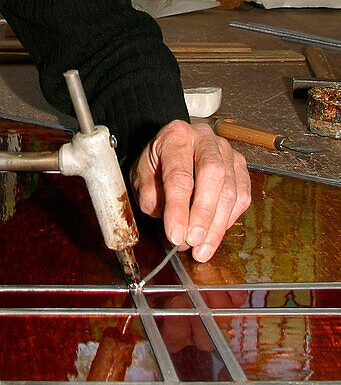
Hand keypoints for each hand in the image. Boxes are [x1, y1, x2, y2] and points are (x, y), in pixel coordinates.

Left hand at [129, 120, 250, 262]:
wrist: (169, 150)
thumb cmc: (156, 165)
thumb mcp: (142, 178)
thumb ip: (153, 198)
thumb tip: (175, 224)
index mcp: (175, 136)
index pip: (179, 175)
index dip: (178, 208)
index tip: (175, 235)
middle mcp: (204, 139)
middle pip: (212, 176)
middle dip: (203, 214)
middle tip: (192, 241)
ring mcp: (226, 151)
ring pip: (230, 190)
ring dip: (217, 226)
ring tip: (201, 249)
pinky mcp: (240, 166)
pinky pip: (242, 197)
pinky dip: (229, 220)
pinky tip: (214, 235)